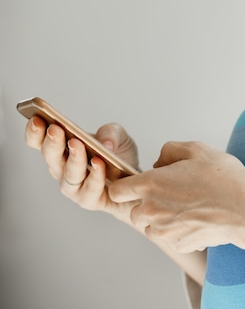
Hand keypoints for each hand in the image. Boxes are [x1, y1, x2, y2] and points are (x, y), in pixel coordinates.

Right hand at [24, 116, 139, 219]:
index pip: (39, 142)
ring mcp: (75, 187)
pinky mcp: (90, 200)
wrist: (136, 181)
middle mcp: (63, 169)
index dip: (34, 132)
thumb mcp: (119, 136)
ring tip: (77, 144)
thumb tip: (104, 142)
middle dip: (52, 142)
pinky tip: (98, 163)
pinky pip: (89, 189)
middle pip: (51, 157)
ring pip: (68, 175)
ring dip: (73, 159)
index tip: (36, 119)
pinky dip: (94, 176)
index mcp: (62, 150)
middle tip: (54, 129)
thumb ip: (111, 132)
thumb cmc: (120, 157)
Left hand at [109, 141, 244, 253]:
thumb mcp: (196, 149)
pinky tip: (197, 219)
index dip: (126, 187)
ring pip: (150, 227)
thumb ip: (169, 150)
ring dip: (161, 219)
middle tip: (173, 195)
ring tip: (187, 208)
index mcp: (150, 184)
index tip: (138, 185)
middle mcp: (151, 210)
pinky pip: (170, 238)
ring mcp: (163, 231)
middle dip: (147, 204)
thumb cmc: (223, 178)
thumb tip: (159, 163)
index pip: (116, 190)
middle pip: (133, 211)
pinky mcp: (177, 245)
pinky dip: (178, 231)